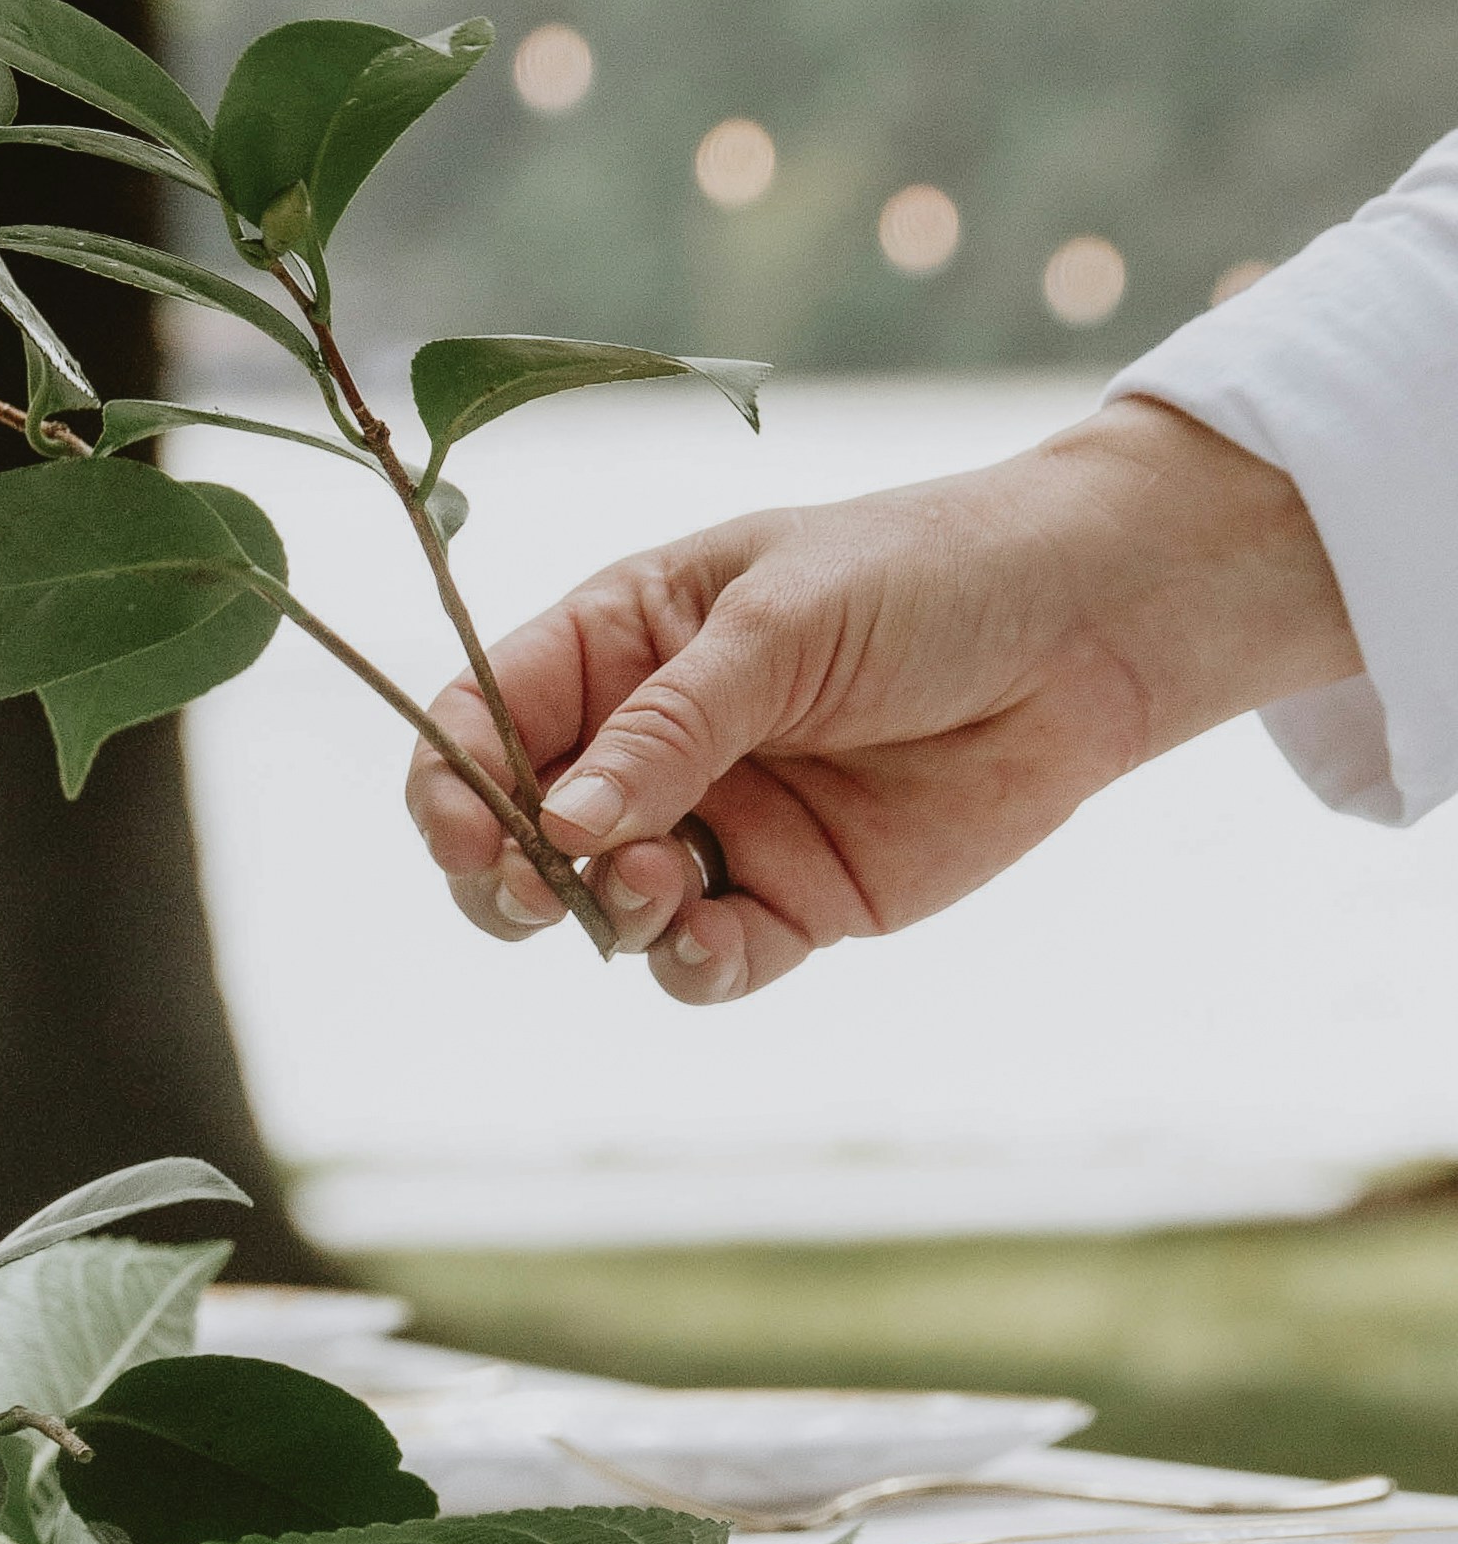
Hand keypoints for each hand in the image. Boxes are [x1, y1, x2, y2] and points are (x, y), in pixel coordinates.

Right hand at [407, 399, 1358, 1003]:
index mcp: (620, 642)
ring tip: (657, 888)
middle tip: (539, 888)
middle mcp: (652, 742)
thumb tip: (554, 829)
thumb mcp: (778, 627)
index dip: (453, 784)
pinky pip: (705, 960)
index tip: (466, 834)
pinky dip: (691, 966)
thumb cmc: (926, 577)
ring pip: (603, 910)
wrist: (1091, 628)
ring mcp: (719, 826)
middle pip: (518, 832)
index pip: (483, 718)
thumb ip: (664, 730)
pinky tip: (714, 940)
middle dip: (507, 874)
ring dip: (607, 916)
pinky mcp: (792, 900)